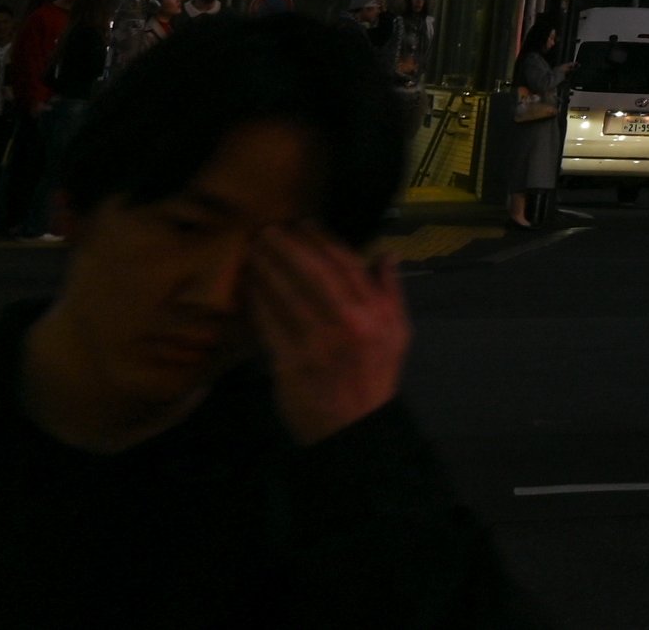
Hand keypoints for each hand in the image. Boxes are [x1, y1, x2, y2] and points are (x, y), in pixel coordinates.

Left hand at [248, 224, 409, 444]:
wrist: (354, 426)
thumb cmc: (376, 374)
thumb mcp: (398, 331)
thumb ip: (391, 290)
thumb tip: (386, 253)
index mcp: (373, 312)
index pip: (345, 266)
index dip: (321, 241)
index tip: (303, 224)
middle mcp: (345, 323)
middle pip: (311, 275)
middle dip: (287, 249)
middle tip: (268, 230)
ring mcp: (314, 344)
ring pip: (286, 296)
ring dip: (267, 270)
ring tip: (254, 251)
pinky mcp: (288, 363)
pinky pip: (269, 325)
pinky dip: (258, 303)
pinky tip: (250, 288)